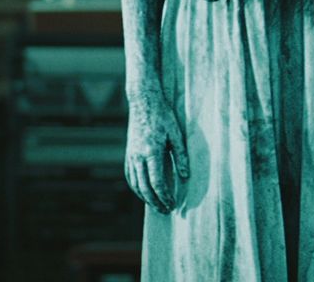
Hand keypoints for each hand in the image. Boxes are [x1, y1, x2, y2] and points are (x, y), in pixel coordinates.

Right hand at [124, 92, 188, 213]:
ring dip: (145, 198)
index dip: (165, 196)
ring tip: (156, 206)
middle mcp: (138, 156)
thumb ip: (181, 155)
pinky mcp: (128, 153)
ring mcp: (131, 155)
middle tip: (166, 211)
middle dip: (155, 202)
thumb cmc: (162, 116)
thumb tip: (184, 176)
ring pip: (135, 184)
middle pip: (144, 187)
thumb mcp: (176, 133)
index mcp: (152, 151)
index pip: (157, 182)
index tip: (173, 204)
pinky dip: (136, 187)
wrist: (143, 101)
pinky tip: (144, 192)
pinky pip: (130, 176)